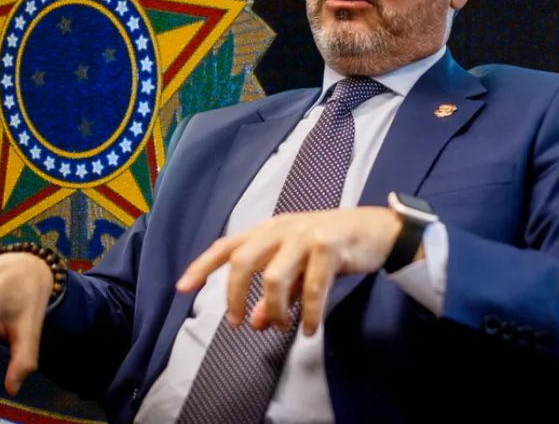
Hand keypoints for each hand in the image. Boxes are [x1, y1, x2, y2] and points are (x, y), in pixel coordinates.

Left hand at [175, 207, 402, 335]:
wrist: (376, 230)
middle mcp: (281, 228)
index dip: (202, 266)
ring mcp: (304, 235)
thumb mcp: (298, 272)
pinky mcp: (328, 246)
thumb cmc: (332, 249)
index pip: (226, 246)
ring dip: (273, 310)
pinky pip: (311, 288)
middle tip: (236, 324)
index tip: (181, 288)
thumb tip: (253, 324)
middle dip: (234, 296)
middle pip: (242, 262)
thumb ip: (275, 296)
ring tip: (284, 327)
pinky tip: (308, 329)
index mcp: (268, 229)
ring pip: (273, 278)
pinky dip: (307, 314)